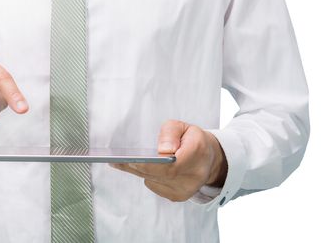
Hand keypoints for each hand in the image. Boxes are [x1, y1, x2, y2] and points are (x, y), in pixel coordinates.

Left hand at [109, 120, 226, 201]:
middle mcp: (193, 176)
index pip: (170, 165)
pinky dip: (147, 176)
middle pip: (158, 175)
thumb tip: (163, 150)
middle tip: (114, 159)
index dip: (148, 165)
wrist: (209, 159)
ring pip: (153, 181)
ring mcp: (185, 190)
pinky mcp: (177, 197)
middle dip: (136, 166)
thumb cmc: (193, 140)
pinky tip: (141, 167)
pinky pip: (154, 186)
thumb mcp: (182, 126)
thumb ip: (170, 133)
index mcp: (197, 154)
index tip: (130, 160)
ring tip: (123, 161)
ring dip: (138, 170)